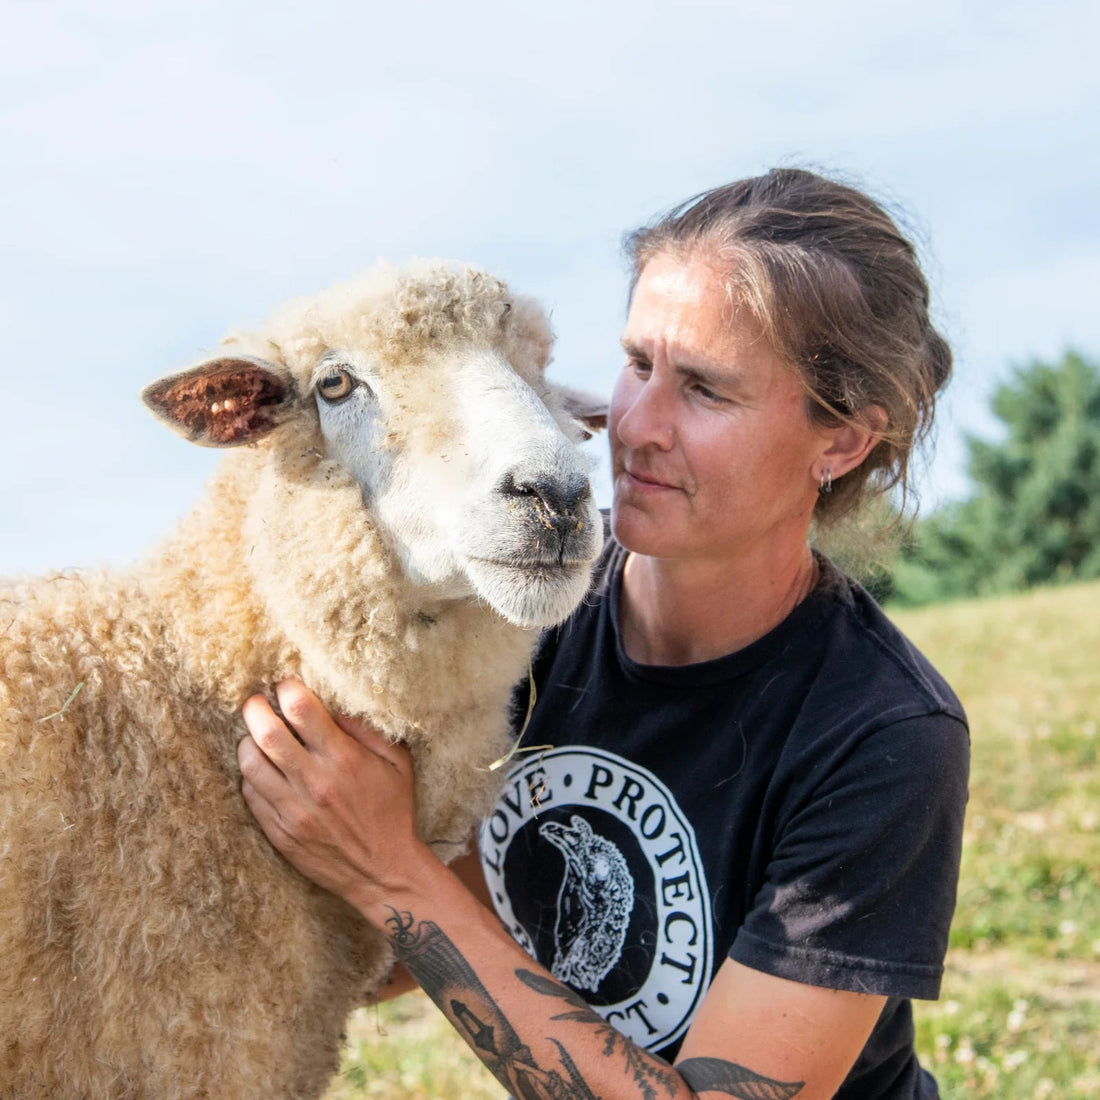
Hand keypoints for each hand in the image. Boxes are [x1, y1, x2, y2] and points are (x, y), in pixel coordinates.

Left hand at [237, 680, 430, 916]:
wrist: (384, 871)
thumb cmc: (393, 811)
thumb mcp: (398, 763)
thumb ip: (367, 730)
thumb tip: (334, 705)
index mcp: (344, 760)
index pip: (301, 710)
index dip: (287, 688)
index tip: (285, 683)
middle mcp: (314, 782)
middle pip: (267, 732)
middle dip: (255, 708)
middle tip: (256, 701)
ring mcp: (293, 810)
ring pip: (250, 763)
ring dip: (248, 741)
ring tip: (255, 736)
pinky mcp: (279, 833)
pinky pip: (251, 795)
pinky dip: (251, 776)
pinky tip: (263, 770)